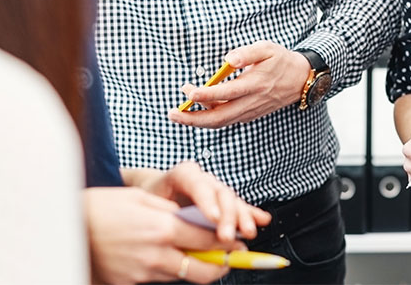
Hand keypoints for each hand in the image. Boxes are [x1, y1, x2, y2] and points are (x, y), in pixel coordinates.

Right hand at [84, 187, 240, 284]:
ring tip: (199, 254)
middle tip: (230, 257)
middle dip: (222, 264)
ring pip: (182, 275)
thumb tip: (197, 218)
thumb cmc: (102, 207)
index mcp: (163, 228)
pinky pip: (157, 279)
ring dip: (194, 266)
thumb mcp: (142, 199)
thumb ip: (173, 210)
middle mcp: (155, 254)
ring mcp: (141, 273)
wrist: (65, 229)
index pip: (210, 240)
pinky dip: (166, 270)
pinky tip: (161, 256)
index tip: (240, 242)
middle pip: (203, 269)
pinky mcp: (127, 284)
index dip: (230, 242)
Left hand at [128, 162, 269, 243]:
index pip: (197, 183)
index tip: (212, 218)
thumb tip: (171, 237)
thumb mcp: (148, 204)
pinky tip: (262, 219)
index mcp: (183, 174)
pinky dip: (251, 213)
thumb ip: (163, 216)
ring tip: (248, 232)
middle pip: (221, 193)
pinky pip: (239, 206)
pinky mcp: (221, 201)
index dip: (207, 201)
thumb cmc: (149, 198)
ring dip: (242, 217)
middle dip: (228, 215)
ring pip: (232, 200)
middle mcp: (203, 178)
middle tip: (227, 236)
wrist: (153, 189)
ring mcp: (215, 188)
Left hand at [168, 41, 310, 127]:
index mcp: (256, 83)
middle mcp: (252, 101)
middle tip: (173, 113)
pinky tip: (198, 111)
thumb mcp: (267, 48)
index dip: (208, 94)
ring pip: (221, 122)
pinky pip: (227, 121)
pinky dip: (210, 120)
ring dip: (198, 121)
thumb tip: (228, 60)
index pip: (228, 93)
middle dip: (194, 118)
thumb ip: (247, 52)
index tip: (190, 92)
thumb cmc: (281, 60)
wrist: (300, 79)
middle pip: (220, 117)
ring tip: (179, 113)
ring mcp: (251, 111)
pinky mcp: (250, 115)